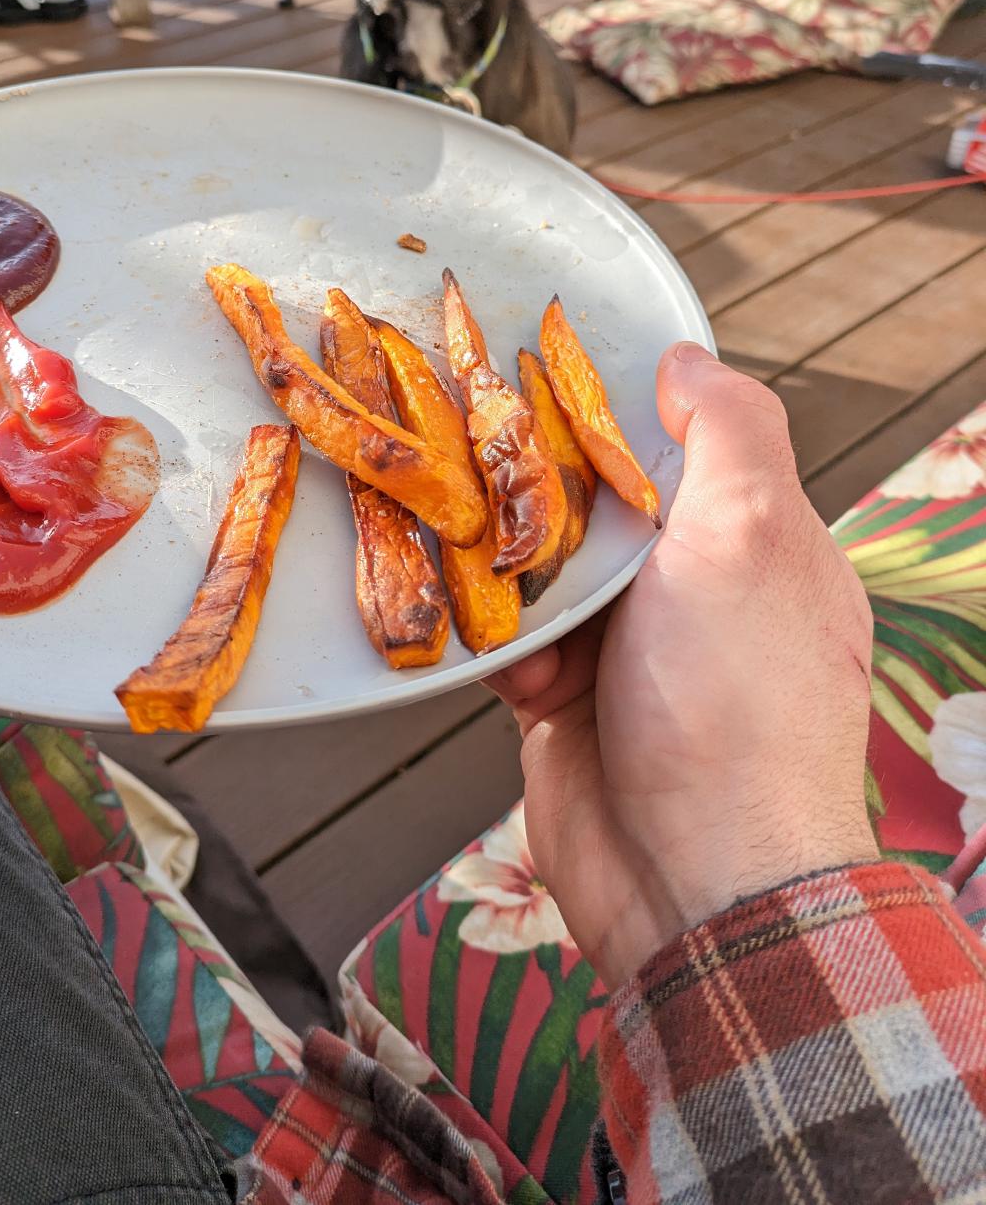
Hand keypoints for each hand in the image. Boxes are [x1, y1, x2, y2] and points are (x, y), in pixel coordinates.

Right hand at [488, 343, 877, 986]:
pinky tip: (516, 671)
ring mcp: (632, 651)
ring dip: (514, 579)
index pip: (681, 443)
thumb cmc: (736, 703)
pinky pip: (513, 645)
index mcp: (758, 541)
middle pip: (597, 503)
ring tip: (501, 581)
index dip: (613, 409)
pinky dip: (504, 650)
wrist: (693, 882)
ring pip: (543, 572)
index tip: (540, 372)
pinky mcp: (569, 703)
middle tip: (481, 462)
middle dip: (540, 495)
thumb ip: (730, 430)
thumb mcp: (752, 534)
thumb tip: (687, 357)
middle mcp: (697, 591)